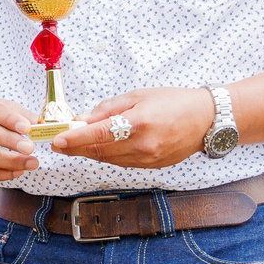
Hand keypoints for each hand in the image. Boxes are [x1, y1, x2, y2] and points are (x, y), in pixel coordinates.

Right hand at [0, 90, 42, 180]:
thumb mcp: (3, 107)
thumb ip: (21, 114)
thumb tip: (39, 124)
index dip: (10, 120)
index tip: (27, 128)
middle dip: (10, 141)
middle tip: (30, 148)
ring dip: (10, 161)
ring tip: (31, 163)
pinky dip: (2, 174)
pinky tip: (18, 171)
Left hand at [47, 87, 214, 169]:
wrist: (206, 120)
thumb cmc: (173, 102)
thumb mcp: (139, 96)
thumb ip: (109, 108)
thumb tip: (83, 119)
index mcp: (139, 123)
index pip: (99, 134)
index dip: (75, 139)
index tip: (57, 140)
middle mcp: (143, 146)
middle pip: (99, 151)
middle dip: (75, 148)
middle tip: (58, 143)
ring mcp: (147, 160)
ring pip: (107, 160)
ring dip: (88, 152)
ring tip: (74, 143)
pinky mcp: (150, 167)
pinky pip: (120, 163)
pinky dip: (106, 156)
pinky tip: (99, 147)